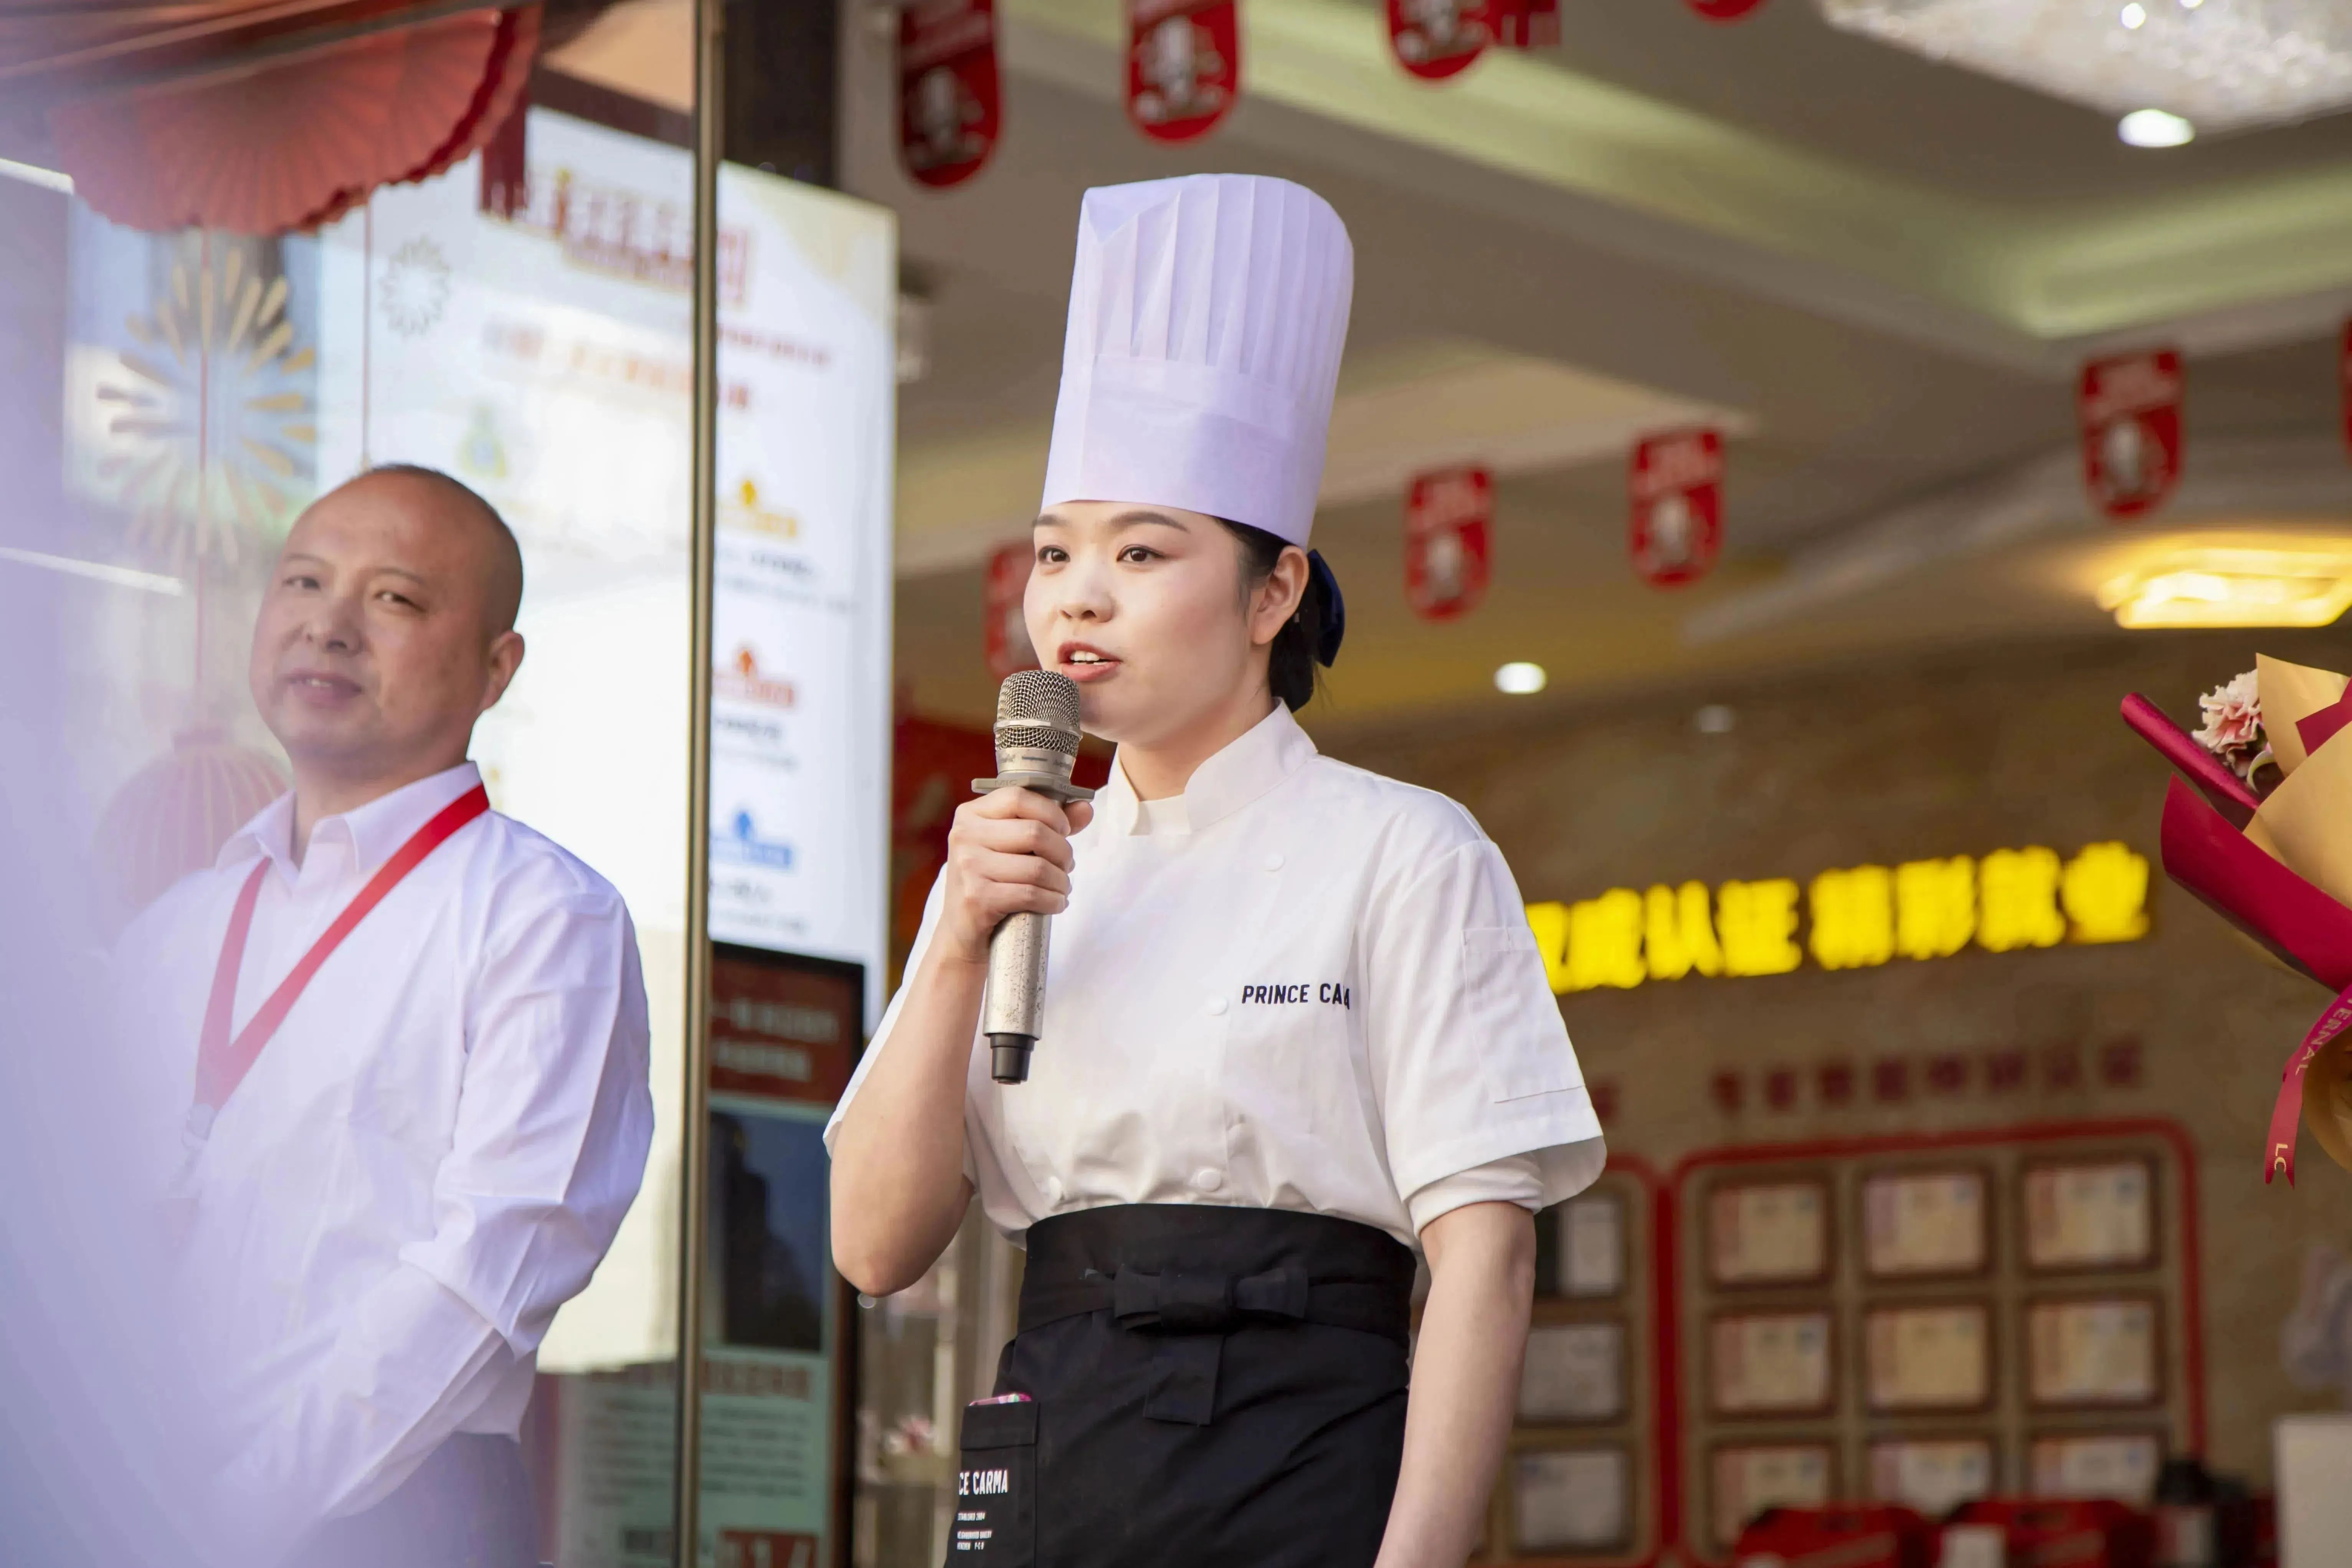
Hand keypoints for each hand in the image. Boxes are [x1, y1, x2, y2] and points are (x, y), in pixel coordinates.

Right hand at [937, 789, 1094, 965]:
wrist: (962, 932)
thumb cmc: (992, 882)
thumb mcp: (1012, 846)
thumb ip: (1047, 823)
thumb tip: (1085, 809)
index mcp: (970, 815)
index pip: (1018, 797)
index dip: (1051, 812)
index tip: (1064, 830)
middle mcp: (964, 836)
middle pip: (1034, 832)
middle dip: (1063, 852)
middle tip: (1067, 866)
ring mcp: (968, 867)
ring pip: (1037, 867)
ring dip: (1061, 881)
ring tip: (1062, 887)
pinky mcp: (977, 898)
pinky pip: (1031, 894)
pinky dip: (1053, 901)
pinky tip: (1055, 903)